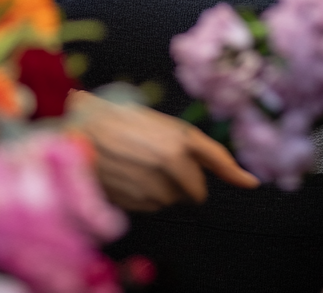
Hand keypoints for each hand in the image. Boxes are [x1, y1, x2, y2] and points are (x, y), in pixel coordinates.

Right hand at [66, 90, 259, 211]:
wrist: (73, 133)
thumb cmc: (107, 117)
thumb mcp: (148, 118)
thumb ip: (178, 139)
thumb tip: (204, 159)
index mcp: (178, 136)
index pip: (215, 157)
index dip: (234, 172)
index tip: (250, 182)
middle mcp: (174, 163)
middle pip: (194, 189)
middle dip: (181, 180)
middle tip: (153, 159)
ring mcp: (157, 185)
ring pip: (170, 198)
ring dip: (159, 187)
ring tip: (132, 163)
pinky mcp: (140, 202)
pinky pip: (150, 205)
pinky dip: (142, 195)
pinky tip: (124, 175)